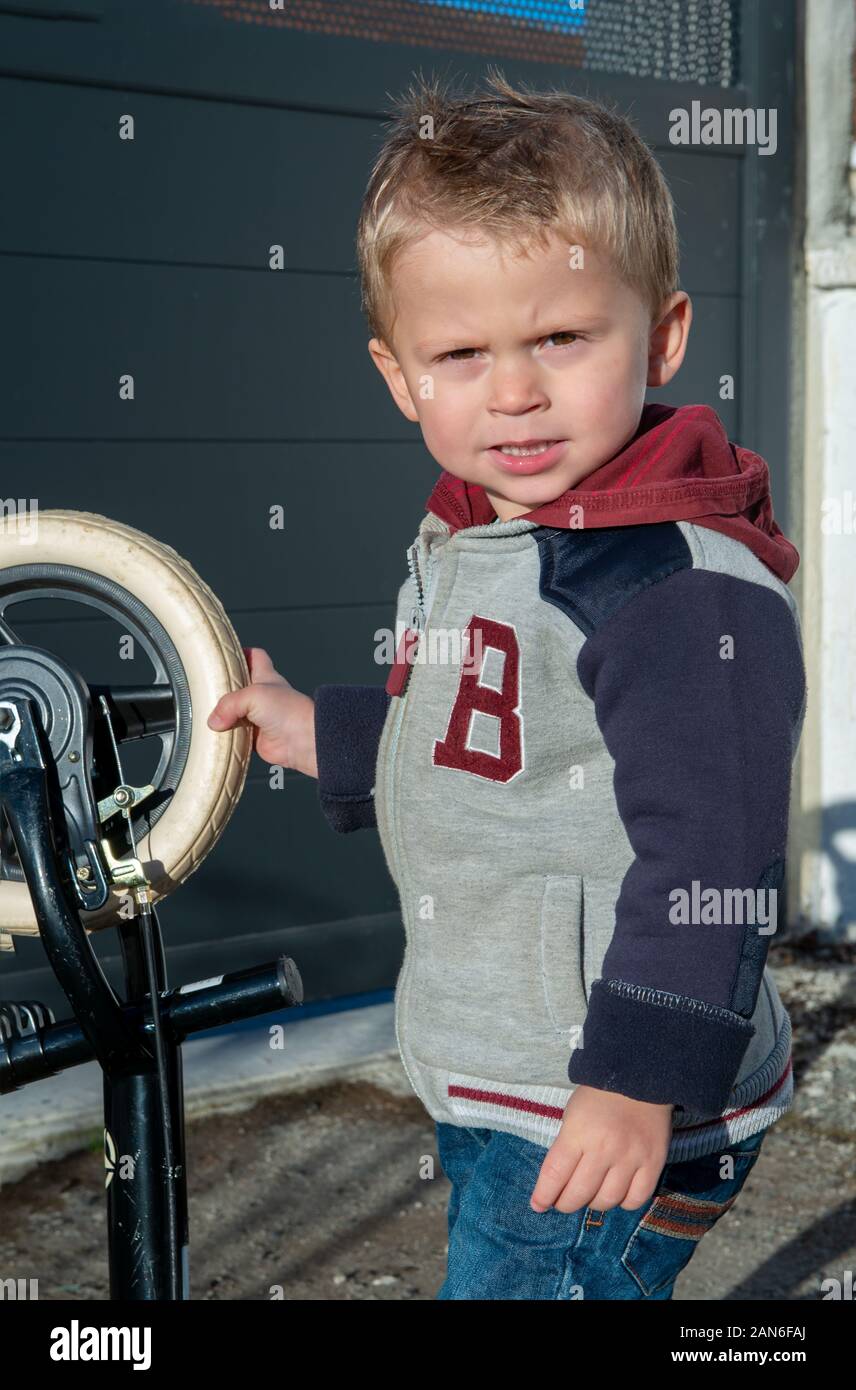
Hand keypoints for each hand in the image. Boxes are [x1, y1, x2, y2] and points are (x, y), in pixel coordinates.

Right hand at [207, 646, 317, 777]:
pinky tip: (215, 734)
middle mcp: (262, 695)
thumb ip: (229, 705)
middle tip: (206, 689)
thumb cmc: (287, 710)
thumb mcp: (253, 695)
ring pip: (234, 711)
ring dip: (222, 715)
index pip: (255, 657)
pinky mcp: (255, 736)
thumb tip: (214, 721)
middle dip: (224, 688)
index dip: (242, 653)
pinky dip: (226, 735)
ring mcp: (258, 716)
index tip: (224, 655)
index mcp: (265, 677)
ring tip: (206, 713)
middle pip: (239, 686)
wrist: (303, 739)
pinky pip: (235, 733)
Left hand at [529, 1085, 672, 1214]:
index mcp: (578, 1132)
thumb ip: (566, 1148)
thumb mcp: (572, 1115)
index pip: (554, 1174)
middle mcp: (603, 1148)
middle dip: (566, 1203)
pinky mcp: (653, 1163)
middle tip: (564, 1201)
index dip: (544, 1195)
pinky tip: (617, 1193)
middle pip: (579, 1194)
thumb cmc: (598, 1097)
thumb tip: (558, 1183)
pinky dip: (623, 1202)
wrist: (639, 1078)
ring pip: (607, 1200)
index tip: (538, 1205)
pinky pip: (636, 1199)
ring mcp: (630, 1157)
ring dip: (594, 1203)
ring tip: (591, 1194)